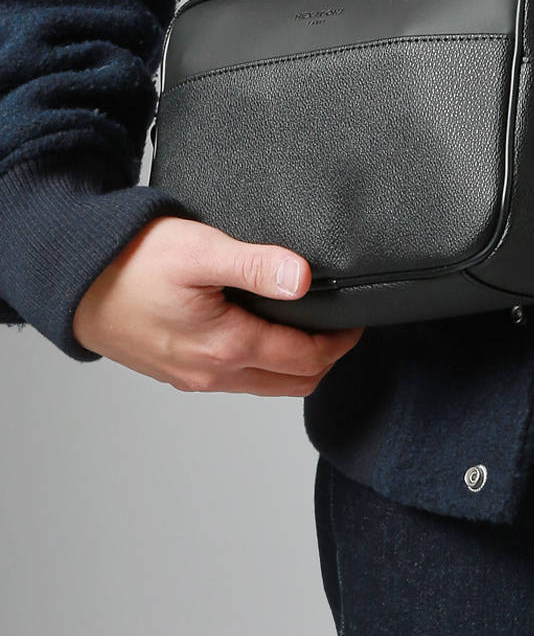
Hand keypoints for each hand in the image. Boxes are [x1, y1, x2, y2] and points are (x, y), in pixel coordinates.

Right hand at [72, 215, 362, 394]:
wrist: (75, 282)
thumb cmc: (131, 263)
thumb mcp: (201, 250)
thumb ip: (256, 265)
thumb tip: (304, 279)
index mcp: (225, 346)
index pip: (305, 360)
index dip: (339, 342)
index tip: (355, 321)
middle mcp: (212, 373)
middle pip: (292, 383)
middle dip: (325, 359)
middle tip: (341, 328)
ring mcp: (194, 377)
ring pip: (264, 385)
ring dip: (294, 365)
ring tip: (310, 329)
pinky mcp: (179, 372)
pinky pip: (236, 380)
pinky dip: (263, 365)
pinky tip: (265, 335)